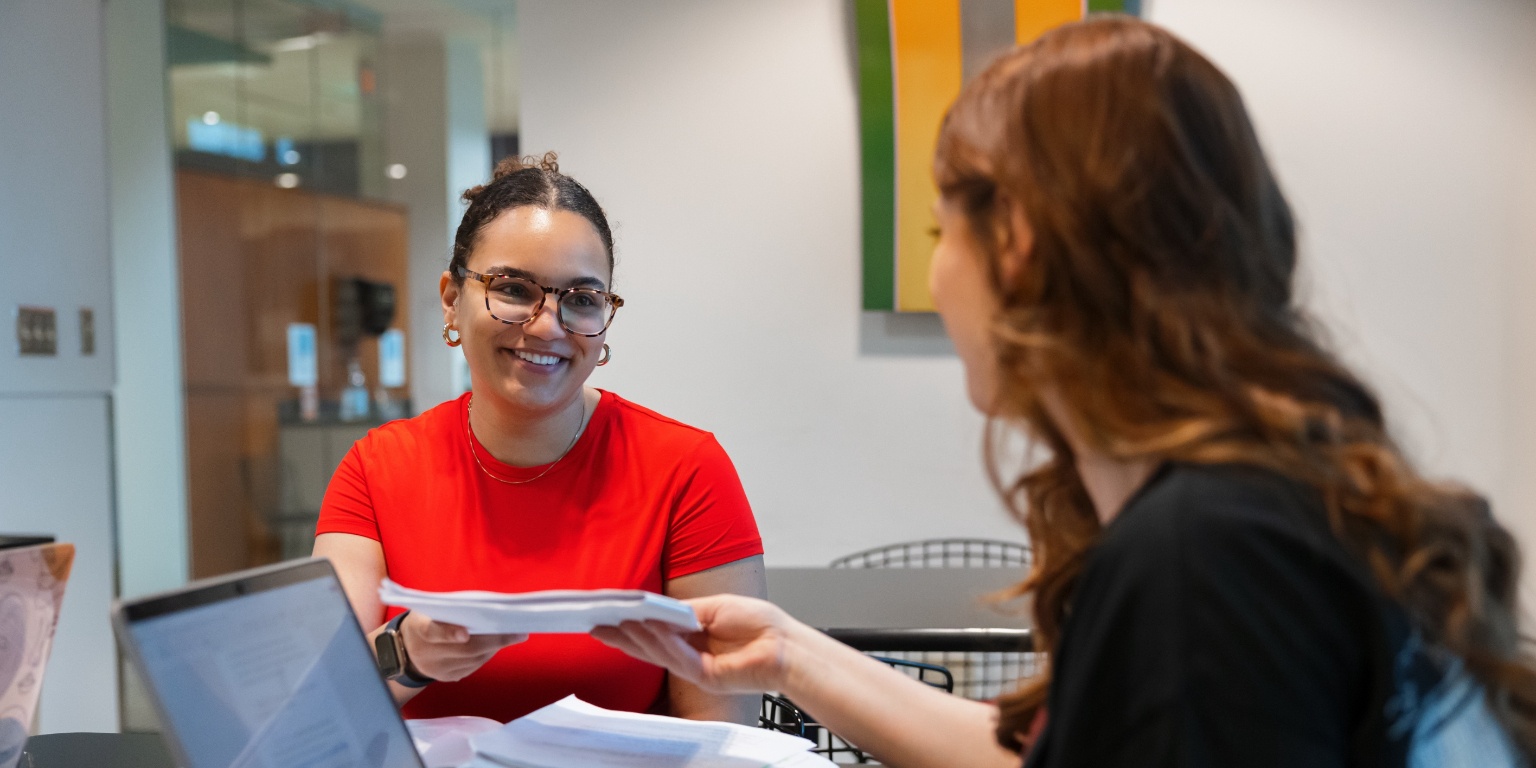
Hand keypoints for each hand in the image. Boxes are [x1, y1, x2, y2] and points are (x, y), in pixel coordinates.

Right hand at [400, 612, 525, 681]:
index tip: (466, 634)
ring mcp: (435, 669)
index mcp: (418, 629)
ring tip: (513, 635)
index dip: (449, 633)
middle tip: (518, 633)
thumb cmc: (427, 617)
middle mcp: (425, 653)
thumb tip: (490, 610)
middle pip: (463, 650)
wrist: (405, 647)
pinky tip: (496, 645)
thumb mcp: (431, 608)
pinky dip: (486, 655)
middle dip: (493, 641)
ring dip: (494, 648)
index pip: (432, 632)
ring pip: (472, 660)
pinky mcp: (446, 678)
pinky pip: (472, 667)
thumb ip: (453, 609)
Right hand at [592, 594, 798, 693]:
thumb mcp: (714, 607)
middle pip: (649, 645)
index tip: (610, 613)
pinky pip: (677, 658)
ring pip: (658, 652)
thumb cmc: (759, 624)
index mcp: (691, 636)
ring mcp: (696, 667)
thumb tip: (655, 609)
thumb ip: (684, 611)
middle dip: (622, 636)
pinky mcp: (705, 677)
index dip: (632, 623)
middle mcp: (690, 653)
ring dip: (637, 636)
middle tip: (596, 625)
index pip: (655, 630)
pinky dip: (661, 641)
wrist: (785, 645)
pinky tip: (648, 628)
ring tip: (618, 621)